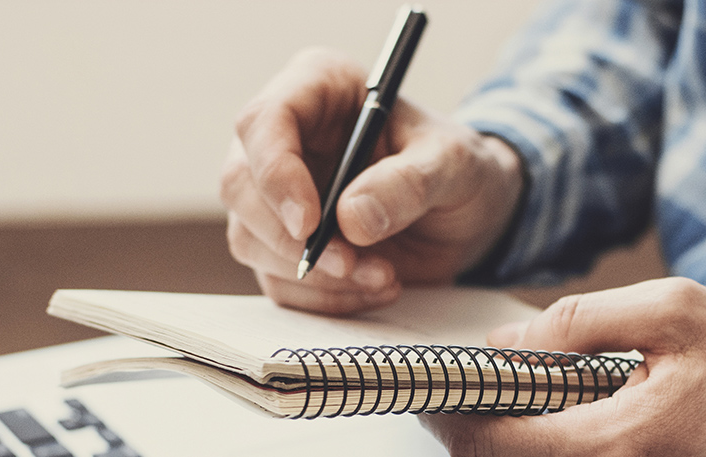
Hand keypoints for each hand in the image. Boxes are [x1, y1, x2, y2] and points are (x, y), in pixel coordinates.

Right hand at [221, 48, 522, 313]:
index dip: (276, 173)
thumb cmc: (459, 168)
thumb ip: (410, 183)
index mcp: (318, 88)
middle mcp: (284, 139)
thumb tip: (352, 219)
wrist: (466, 216)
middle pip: (240, 184)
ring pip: (249, 239)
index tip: (310, 223)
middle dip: (289, 237)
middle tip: (350, 264)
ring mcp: (275, 194)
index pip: (264, 122)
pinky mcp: (282, 244)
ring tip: (383, 276)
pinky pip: (275, 281)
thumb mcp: (455, 164)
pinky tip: (374, 287)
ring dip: (314, 275)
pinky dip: (323, 298)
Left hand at [421, 277, 705, 455]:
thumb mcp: (674, 310)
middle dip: (470, 426)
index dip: (451, 411)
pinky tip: (545, 414)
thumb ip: (579, 322)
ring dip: (503, 439)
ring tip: (498, 395)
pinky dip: (540, 444)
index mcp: (621, 443)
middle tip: (457, 386)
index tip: (431, 382)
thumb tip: (505, 341)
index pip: (498, 444)